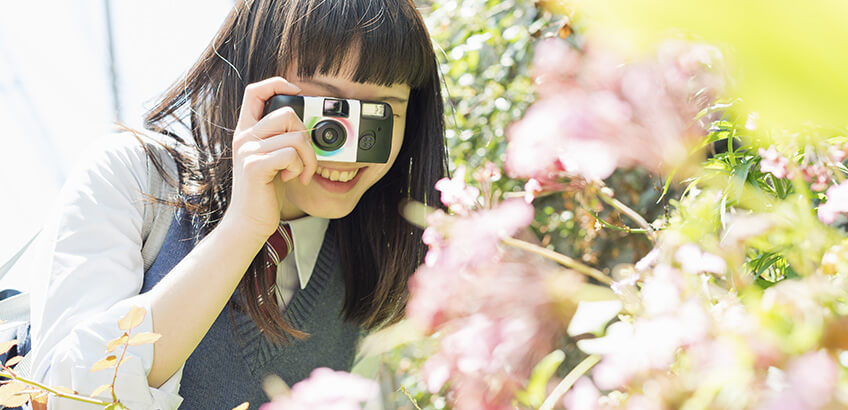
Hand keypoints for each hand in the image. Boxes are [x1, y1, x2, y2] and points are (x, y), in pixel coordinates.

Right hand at [221, 77, 317, 239]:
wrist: (249, 222)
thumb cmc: (265, 192)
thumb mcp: (271, 159)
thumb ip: (280, 139)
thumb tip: (307, 124)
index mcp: (246, 131)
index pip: (254, 91)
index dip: (276, 83)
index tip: (297, 91)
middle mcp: (244, 137)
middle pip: (287, 113)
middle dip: (306, 136)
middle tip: (306, 159)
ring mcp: (248, 151)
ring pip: (295, 136)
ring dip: (308, 157)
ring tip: (299, 172)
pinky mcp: (255, 166)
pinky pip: (291, 154)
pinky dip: (299, 168)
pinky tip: (291, 178)